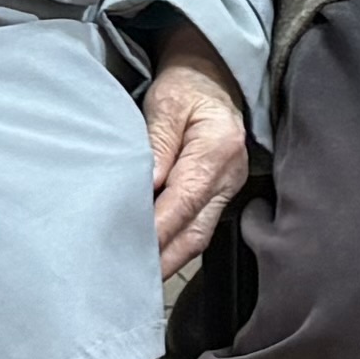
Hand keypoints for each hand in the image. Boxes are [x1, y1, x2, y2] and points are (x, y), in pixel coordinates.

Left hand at [141, 27, 249, 285]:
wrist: (213, 75)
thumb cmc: (186, 86)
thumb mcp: (165, 104)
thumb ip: (157, 145)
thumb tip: (148, 187)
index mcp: (218, 149)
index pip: (185, 199)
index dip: (159, 229)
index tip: (131, 250)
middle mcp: (230, 175)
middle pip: (195, 230)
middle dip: (164, 260)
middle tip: (129, 283)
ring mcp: (229, 188)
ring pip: (198, 236)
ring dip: (169, 260)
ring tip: (136, 280)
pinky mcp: (221, 194)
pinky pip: (199, 228)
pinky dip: (176, 246)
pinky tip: (153, 258)